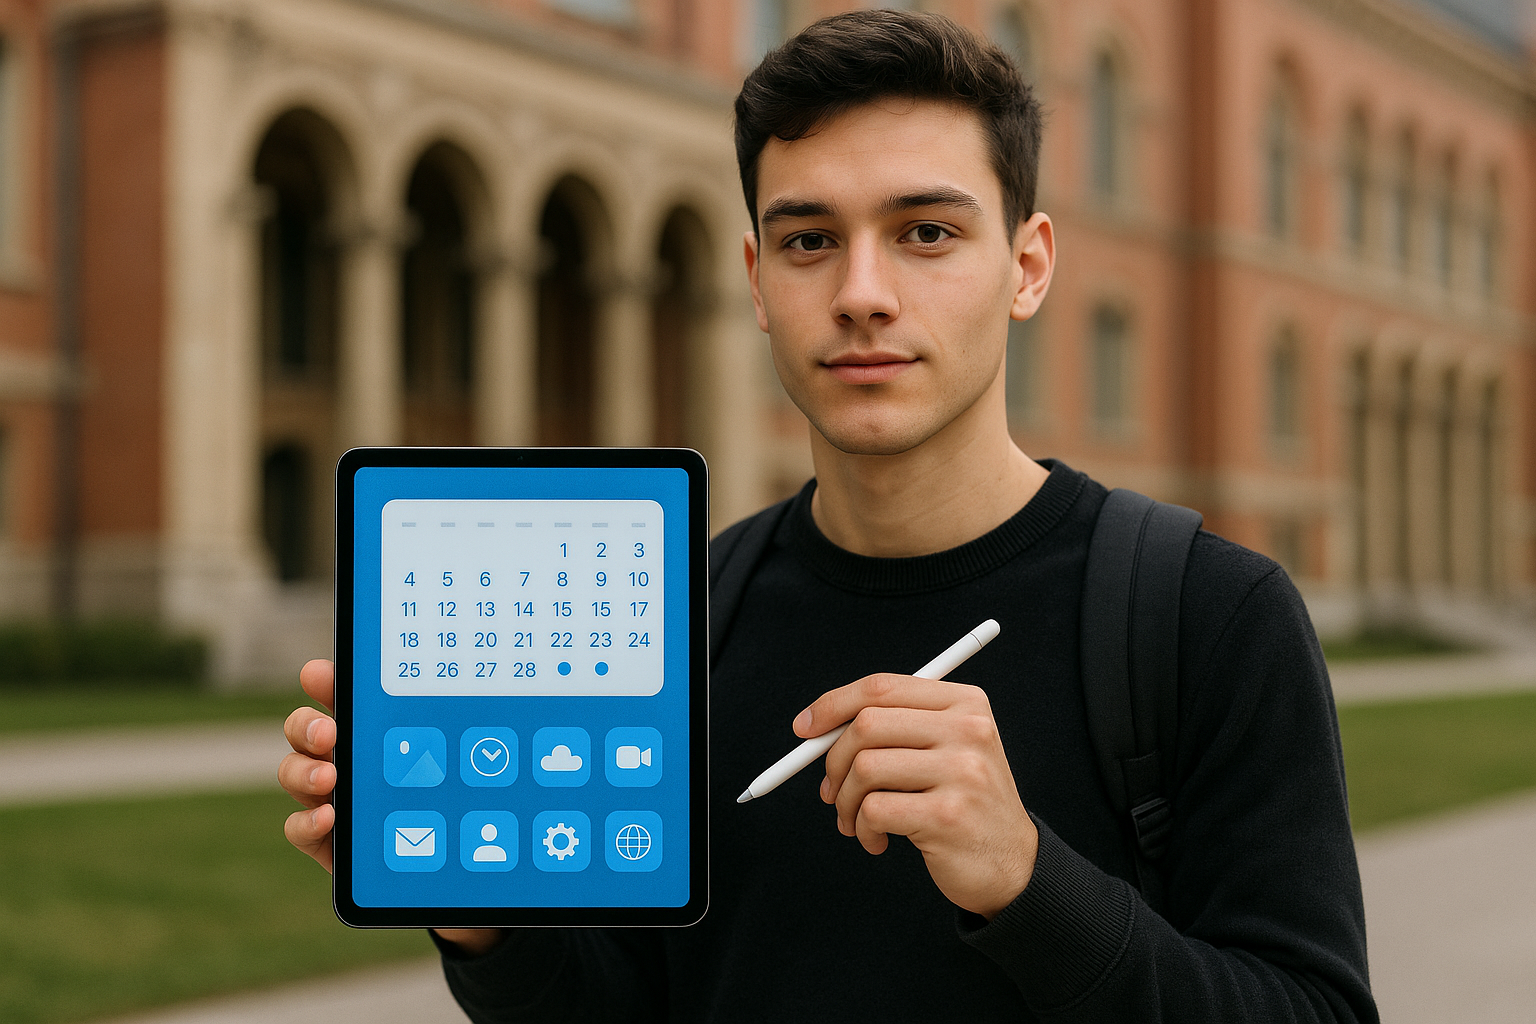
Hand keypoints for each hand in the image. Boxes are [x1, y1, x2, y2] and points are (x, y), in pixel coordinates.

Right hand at [278, 659, 500, 955]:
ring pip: (294, 771)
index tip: (319, 675)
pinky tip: (328, 816)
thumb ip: (466, 739)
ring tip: (329, 778)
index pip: (342, 693)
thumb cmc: (460, 800)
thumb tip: (501, 706)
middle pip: (305, 728)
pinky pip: (298, 826)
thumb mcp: (467, 764)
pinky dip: (306, 820)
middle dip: (308, 724)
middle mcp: (346, 755)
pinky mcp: (326, 839)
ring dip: (304, 771)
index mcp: (377, 727)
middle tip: (329, 732)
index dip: (325, 680)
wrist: (449, 864)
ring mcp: (333, 796)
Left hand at [797, 673, 1038, 919]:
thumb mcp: (943, 750)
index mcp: (965, 704)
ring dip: (846, 801)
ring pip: (865, 768)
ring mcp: (962, 772)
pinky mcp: (948, 815)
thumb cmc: (962, 803)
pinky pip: (874, 810)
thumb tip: (816, 727)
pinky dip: (862, 828)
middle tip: (831, 790)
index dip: (834, 704)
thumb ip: (892, 729)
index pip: (883, 688)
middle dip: (834, 761)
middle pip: (867, 725)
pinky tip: (877, 840)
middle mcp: (969, 730)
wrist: (1012, 864)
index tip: (805, 728)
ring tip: (856, 821)